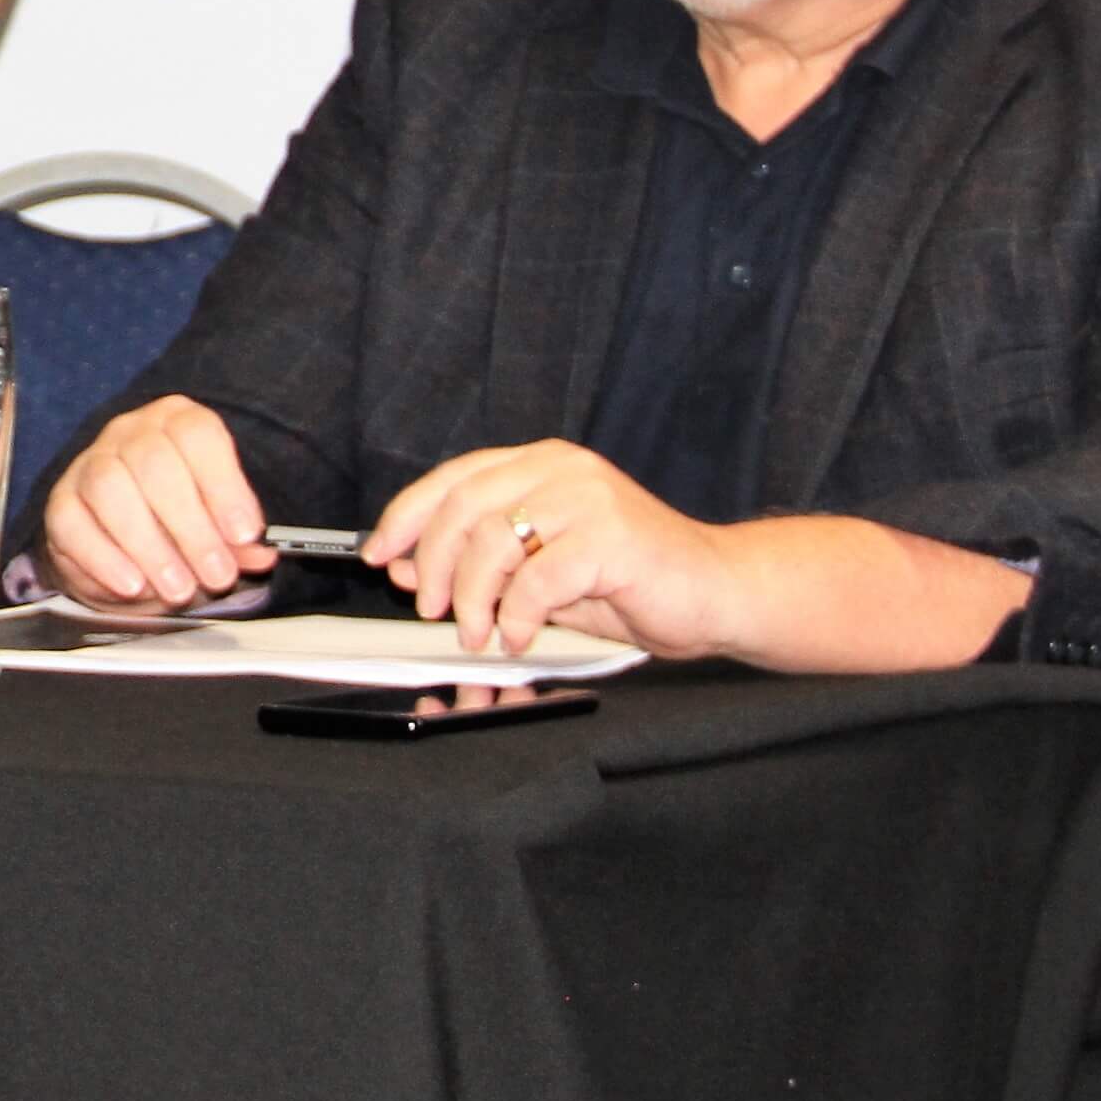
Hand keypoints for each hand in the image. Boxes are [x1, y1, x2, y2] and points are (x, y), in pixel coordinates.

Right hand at [40, 396, 274, 609]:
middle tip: (217, 575)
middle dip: (190, 526)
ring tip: (179, 589)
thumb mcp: (219, 530)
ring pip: (109, 487)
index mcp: (178, 423)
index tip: (243, 534)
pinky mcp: (60, 502)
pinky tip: (133, 585)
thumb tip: (260, 553)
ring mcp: (89, 463)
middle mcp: (131, 433)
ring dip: (148, 545)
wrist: (124, 546)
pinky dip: (105, 559)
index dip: (224, 484)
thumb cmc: (180, 525)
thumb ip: (238, 540)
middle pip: (153, 463)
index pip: (197, 434)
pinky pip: (71, 522)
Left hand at [361, 441, 735, 657]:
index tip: (380, 555)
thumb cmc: (633, 581)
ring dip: (472, 599)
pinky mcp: (611, 537)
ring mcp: (588, 498)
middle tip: (431, 610)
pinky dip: (518, 616)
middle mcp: (562, 469)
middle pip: (462, 508)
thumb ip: (480, 564)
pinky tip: (523, 636)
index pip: (453, 478)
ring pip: (492, 542)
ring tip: (482, 633)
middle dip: (433, 566)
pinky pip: (537, 579)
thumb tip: (407, 569)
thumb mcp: (540, 572)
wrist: (719, 591)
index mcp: (541, 464)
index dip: (407, 517)